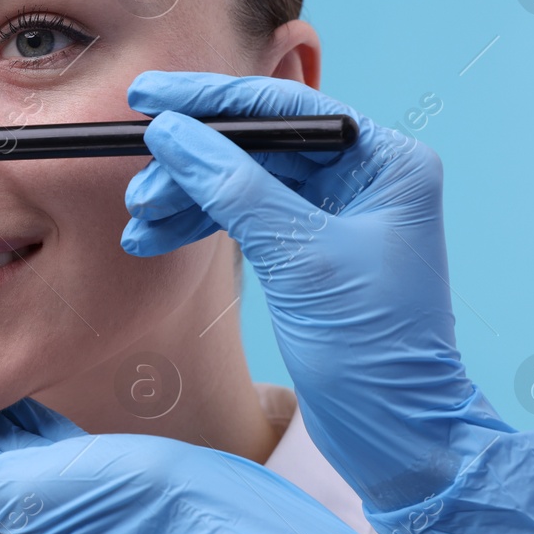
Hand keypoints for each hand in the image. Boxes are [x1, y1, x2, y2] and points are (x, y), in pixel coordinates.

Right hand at [120, 71, 533, 533]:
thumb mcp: (299, 259)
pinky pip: (246, 217)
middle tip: (135, 180)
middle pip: (258, 145)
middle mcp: (366, 176)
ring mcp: (338, 213)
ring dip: (187, 198)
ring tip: (140, 222)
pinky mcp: (312, 249)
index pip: (285, 109)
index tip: (146, 96)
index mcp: (387, 162)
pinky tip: (157, 237)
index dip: (209, 101)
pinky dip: (202, 225)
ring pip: (244, 181)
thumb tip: (173, 133)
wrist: (398, 436)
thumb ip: (234, 188)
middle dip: (191, 163)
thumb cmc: (374, 351)